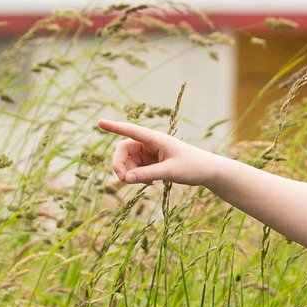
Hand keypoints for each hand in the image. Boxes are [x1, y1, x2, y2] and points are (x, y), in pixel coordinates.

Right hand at [101, 118, 218, 187]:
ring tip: (146, 184)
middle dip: (120, 164)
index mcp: (155, 138)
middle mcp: (149, 143)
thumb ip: (148, 174)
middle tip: (124, 180)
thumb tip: (126, 179)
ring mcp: (149, 153)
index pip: (131, 131)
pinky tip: (151, 184)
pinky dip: (137, 177)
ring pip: (127, 161)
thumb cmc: (192, 166)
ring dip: (129, 173)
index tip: (99, 122)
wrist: (206, 171)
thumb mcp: (170, 172)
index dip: (114, 127)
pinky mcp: (151, 162)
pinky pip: (135, 169)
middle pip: (123, 149)